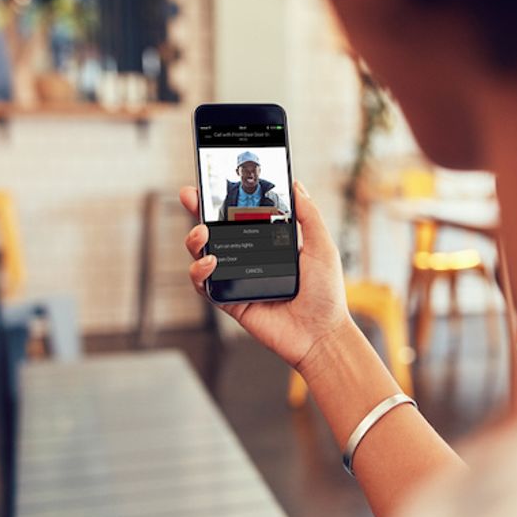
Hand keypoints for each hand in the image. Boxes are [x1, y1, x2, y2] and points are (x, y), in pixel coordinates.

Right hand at [181, 182, 352, 368]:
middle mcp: (251, 259)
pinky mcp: (230, 302)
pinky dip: (200, 272)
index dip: (225, 199)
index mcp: (270, 244)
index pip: (242, 216)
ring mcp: (238, 280)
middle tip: (190, 196)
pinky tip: (210, 262)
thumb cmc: (326, 294)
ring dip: (195, 240)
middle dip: (199, 211)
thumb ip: (308, 216)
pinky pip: (205, 285)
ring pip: (203, 255)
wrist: (321, 334)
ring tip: (202, 234)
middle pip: (217, 231)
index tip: (212, 181)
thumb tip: (296, 185)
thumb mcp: (322, 247)